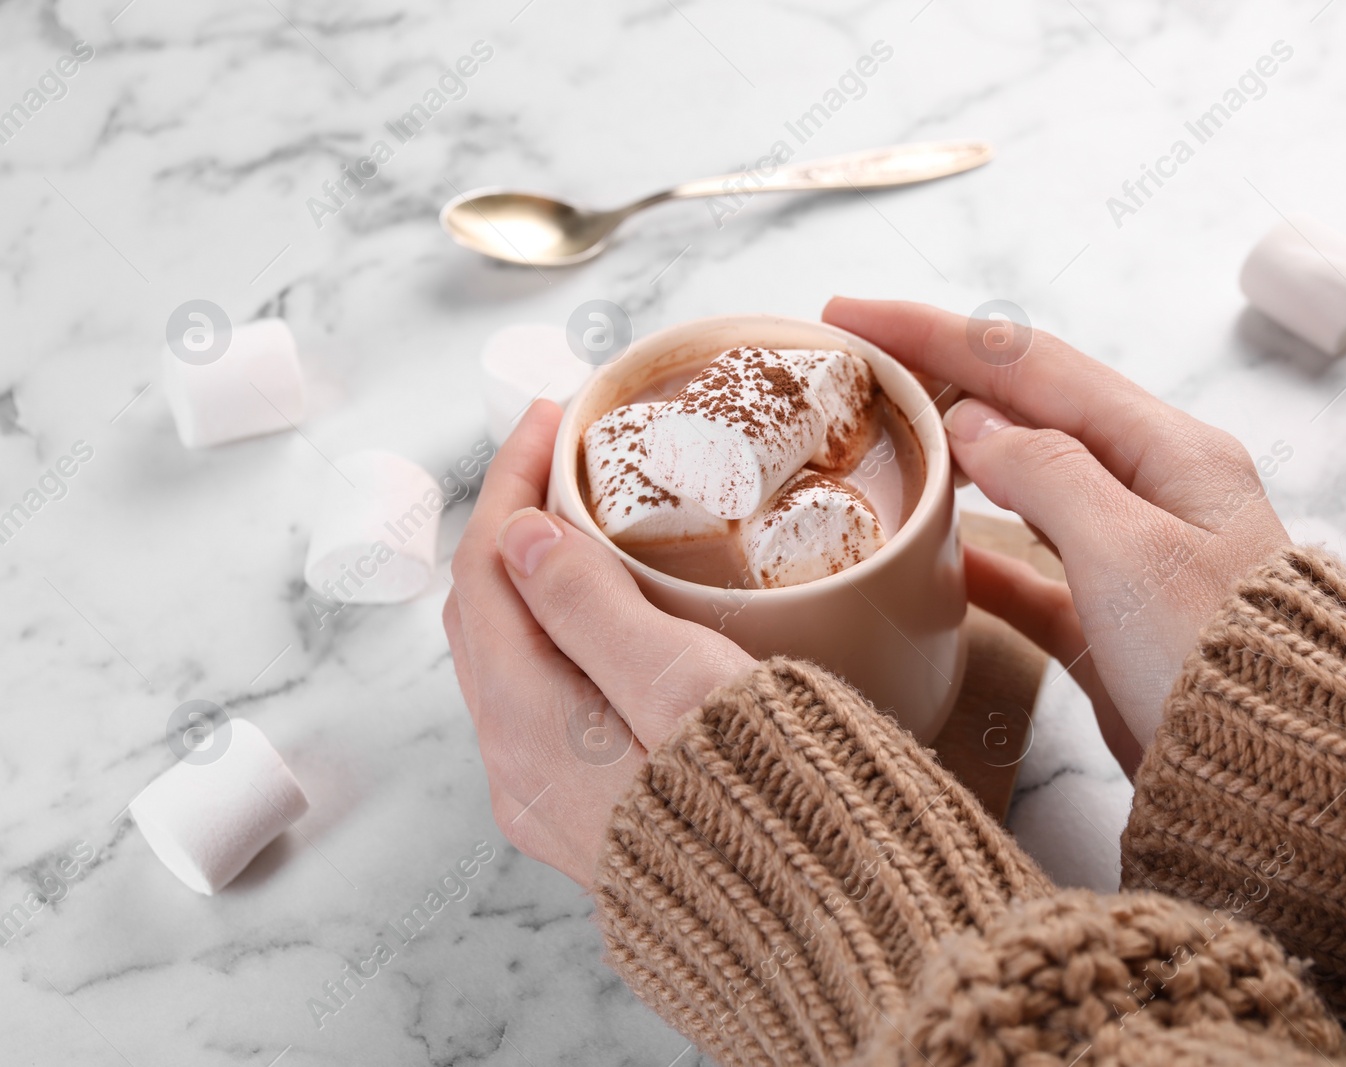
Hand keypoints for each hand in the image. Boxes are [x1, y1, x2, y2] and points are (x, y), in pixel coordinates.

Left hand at [443, 400, 756, 886]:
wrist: (822, 933)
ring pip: (510, 656)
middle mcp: (521, 768)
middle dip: (514, 518)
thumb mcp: (682, 688)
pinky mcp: (591, 811)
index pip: (488, 570)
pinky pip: (543, 697)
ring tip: (586, 514)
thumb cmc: (771, 811)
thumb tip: (520, 534)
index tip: (557, 415)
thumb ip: (591, 609)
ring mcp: (550, 797)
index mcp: (532, 726)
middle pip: (485, 612)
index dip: (513, 480)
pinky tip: (606, 608)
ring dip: (533, 574)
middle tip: (567, 452)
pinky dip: (559, 629)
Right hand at [823, 298, 1288, 771]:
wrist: (1285, 783)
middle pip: (1027, 411)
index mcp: (1168, 449)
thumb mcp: (1129, 550)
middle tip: (852, 372)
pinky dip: (977, 556)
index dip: (935, 331)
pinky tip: (927, 554)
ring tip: (880, 443)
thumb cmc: (1221, 661)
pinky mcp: (1111, 624)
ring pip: (1024, 484)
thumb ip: (1046, 472)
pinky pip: (1029, 571)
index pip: (1031, 362)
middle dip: (940, 380)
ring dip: (953, 459)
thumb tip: (973, 423)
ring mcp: (1133, 555)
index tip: (851, 314)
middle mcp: (1153, 488)